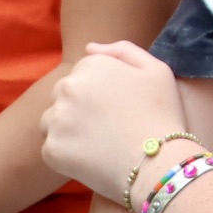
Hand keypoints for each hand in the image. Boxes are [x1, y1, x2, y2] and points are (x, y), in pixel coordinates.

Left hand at [41, 39, 188, 201]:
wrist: (158, 164)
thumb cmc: (161, 115)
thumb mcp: (156, 69)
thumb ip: (122, 50)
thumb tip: (89, 48)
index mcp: (92, 66)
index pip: (82, 73)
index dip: (99, 91)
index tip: (115, 108)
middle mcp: (69, 87)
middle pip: (63, 95)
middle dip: (78, 107)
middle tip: (106, 127)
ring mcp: (57, 118)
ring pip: (52, 120)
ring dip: (67, 128)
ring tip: (95, 142)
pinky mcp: (52, 149)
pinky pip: (51, 147)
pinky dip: (66, 154)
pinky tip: (90, 158)